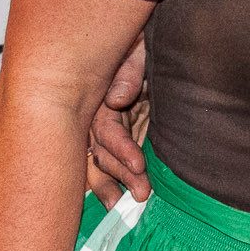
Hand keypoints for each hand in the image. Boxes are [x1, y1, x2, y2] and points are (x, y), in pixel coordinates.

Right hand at [84, 36, 150, 207]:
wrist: (149, 42)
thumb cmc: (141, 42)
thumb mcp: (138, 47)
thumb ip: (130, 69)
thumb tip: (116, 98)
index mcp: (101, 98)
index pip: (107, 130)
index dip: (121, 148)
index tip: (139, 164)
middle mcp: (101, 118)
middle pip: (101, 154)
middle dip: (118, 177)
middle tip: (140, 196)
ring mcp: (112, 130)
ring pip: (102, 164)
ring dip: (113, 186)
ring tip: (127, 208)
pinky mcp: (127, 135)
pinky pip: (113, 163)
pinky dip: (115, 182)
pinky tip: (120, 202)